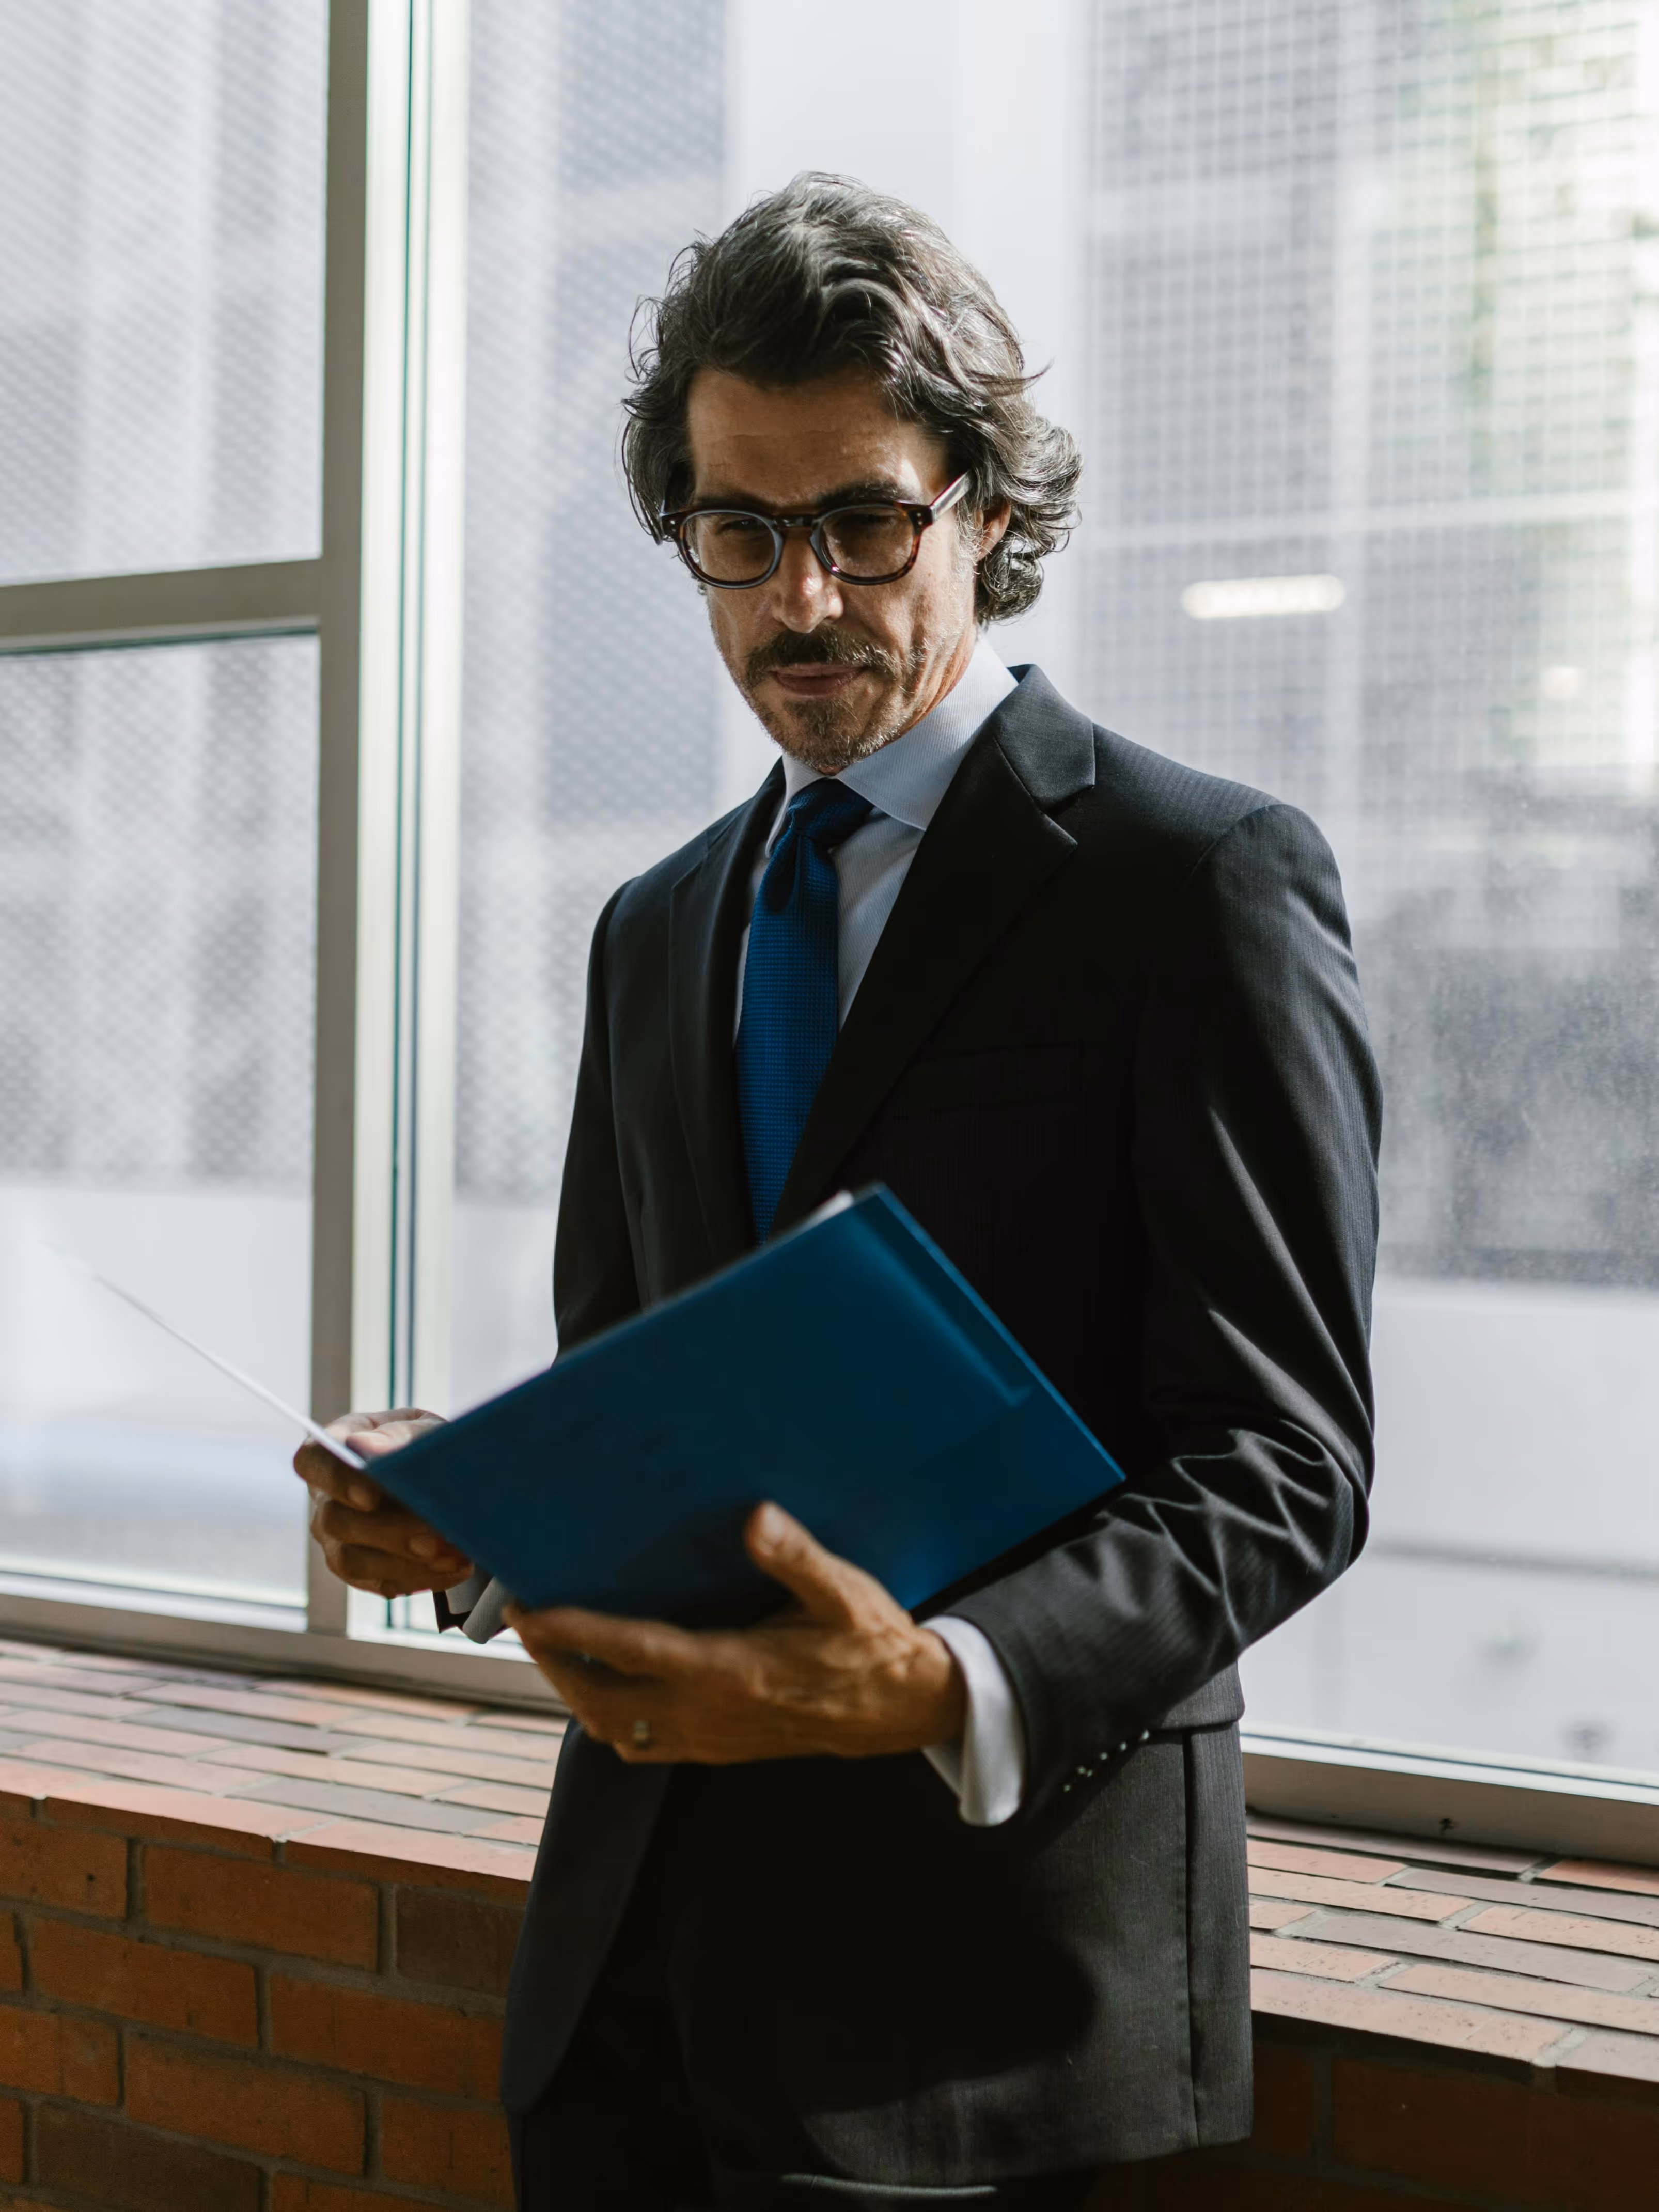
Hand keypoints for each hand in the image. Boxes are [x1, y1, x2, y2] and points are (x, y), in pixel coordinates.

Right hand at [294, 1410, 474, 1598]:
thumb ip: (400, 1436)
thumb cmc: (429, 1446)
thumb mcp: (426, 1430)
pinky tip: (457, 1566)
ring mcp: (339, 1538)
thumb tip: (366, 1447)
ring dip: (405, 1562)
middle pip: (336, 1520)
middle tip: (435, 1536)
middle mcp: (328, 1497)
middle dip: (389, 1531)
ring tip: (453, 1555)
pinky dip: (423, 1577)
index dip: (335, 1479)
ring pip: (352, 1560)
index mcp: (337, 1448)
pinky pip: (381, 1583)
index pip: (313, 1460)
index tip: (370, 1495)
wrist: (451, 1480)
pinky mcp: (363, 1572)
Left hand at [507, 1502, 966, 1764]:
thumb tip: (756, 1517)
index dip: (572, 1630)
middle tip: (525, 1620)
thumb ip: (797, 1557)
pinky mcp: (718, 1750)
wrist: (902, 1709)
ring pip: (614, 1730)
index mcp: (731, 1670)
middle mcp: (709, 1713)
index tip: (527, 1609)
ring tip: (554, 1649)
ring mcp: (710, 1738)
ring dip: (574, 1692)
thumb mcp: (844, 1592)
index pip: (630, 1650)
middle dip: (553, 1662)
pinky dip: (609, 1718)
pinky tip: (607, 1685)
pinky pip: (642, 1746)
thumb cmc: (871, 1644)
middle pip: (601, 1699)